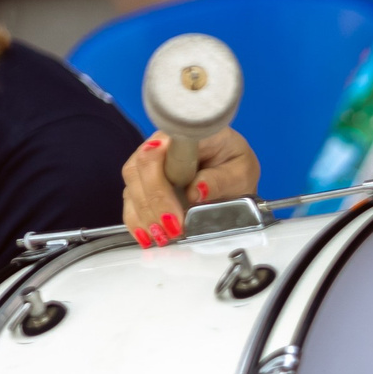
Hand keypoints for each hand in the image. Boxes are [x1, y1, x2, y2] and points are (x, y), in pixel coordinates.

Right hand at [120, 128, 258, 244]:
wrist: (232, 168)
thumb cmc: (235, 163)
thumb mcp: (241, 171)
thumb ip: (220, 179)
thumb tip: (196, 191)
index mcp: (185, 135)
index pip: (158, 152)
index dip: (160, 184)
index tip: (175, 214)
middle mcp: (161, 144)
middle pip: (139, 170)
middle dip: (153, 205)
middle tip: (173, 230)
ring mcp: (150, 163)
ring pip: (133, 187)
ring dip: (144, 216)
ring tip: (162, 238)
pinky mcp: (145, 182)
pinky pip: (131, 200)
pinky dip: (137, 220)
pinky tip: (146, 235)